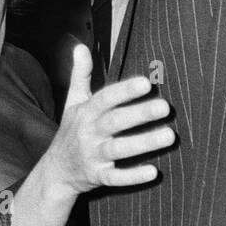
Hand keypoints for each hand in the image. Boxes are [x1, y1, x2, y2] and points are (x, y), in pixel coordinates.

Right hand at [40, 45, 173, 196]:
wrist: (56, 171)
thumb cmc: (71, 131)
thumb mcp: (72, 102)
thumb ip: (80, 75)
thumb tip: (80, 46)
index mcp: (85, 112)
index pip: (105, 99)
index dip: (124, 91)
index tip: (146, 83)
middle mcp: (88, 133)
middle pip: (115, 122)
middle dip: (139, 114)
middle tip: (165, 107)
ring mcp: (93, 156)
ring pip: (118, 150)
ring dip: (143, 143)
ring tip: (169, 136)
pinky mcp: (98, 177)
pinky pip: (115, 178)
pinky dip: (132, 176)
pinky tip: (153, 171)